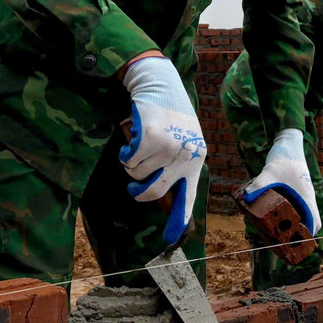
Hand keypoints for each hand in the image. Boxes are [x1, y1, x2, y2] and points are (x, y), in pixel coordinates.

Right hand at [119, 56, 205, 245]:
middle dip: (138, 191)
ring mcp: (169, 148)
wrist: (159, 82)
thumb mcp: (183, 138)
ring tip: (140, 144)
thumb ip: (177, 164)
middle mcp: (186, 156)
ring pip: (137, 174)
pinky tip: (133, 136)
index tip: (171, 241)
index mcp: (196, 158)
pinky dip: (125, 153)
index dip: (177, 220)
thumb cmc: (169, 113)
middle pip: (154, 192)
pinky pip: (129, 161)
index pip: (188, 196)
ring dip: (132, 163)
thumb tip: (162, 194)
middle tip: (132, 187)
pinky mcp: (151, 139)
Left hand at [241, 128, 319, 234]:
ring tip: (279, 233)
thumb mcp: (270, 172)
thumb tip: (246, 198)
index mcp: (306, 198)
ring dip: (297, 225)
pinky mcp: (297, 190)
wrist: (289, 142)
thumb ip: (259, 185)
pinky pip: (299, 207)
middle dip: (300, 235)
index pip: (314, 224)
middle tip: (284, 244)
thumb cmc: (284, 157)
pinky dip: (293, 215)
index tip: (296, 247)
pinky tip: (277, 216)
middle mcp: (307, 197)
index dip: (307, 238)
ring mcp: (303, 194)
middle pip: (311, 223)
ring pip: (305, 215)